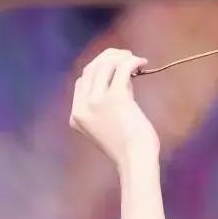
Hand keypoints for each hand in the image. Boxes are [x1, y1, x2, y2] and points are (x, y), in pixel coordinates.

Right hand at [69, 47, 159, 168]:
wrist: (136, 162)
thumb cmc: (128, 149)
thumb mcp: (108, 125)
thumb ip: (107, 102)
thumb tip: (121, 76)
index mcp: (76, 115)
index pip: (82, 82)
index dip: (97, 69)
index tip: (112, 65)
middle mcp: (82, 106)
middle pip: (91, 69)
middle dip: (108, 57)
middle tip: (125, 56)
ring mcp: (96, 101)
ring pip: (104, 65)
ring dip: (120, 57)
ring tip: (135, 58)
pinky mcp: (115, 97)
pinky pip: (121, 69)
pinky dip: (131, 61)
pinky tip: (141, 62)